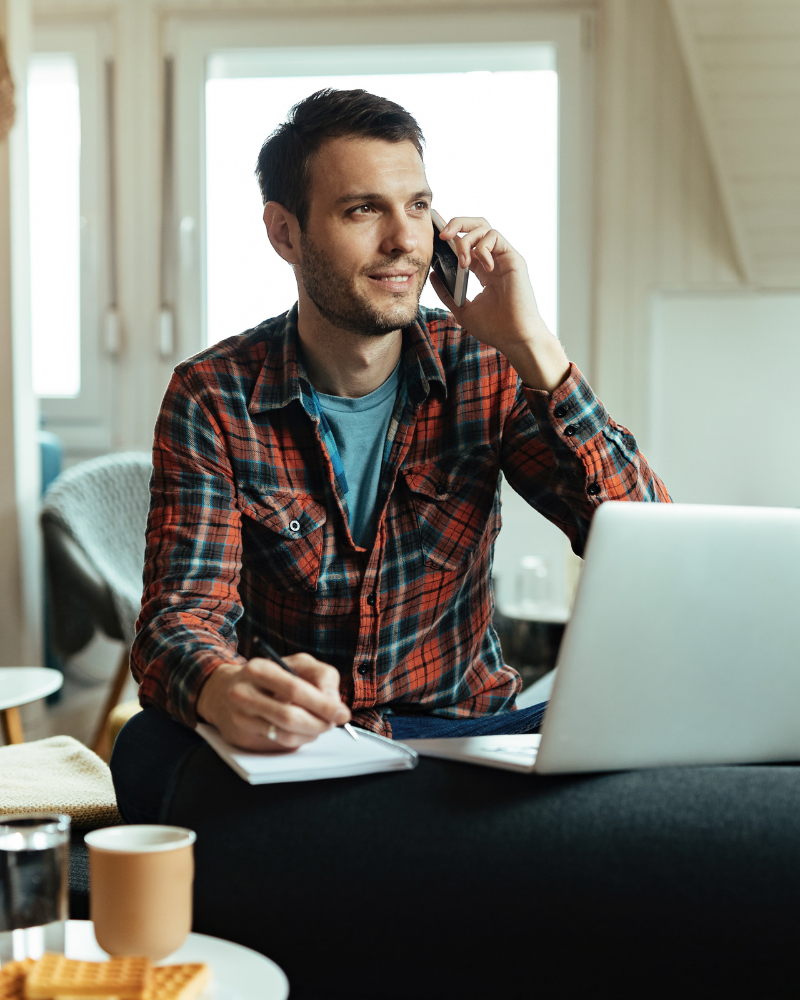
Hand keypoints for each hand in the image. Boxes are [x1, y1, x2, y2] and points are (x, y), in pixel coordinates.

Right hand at [196, 653, 350, 751]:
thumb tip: (334, 704)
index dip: (323, 703)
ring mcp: (239, 718)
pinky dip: (297, 740)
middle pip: (290, 716)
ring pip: (285, 735)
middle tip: (334, 724)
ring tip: (319, 726)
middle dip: (320, 723)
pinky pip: (278, 745)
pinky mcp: (241, 738)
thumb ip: (320, 676)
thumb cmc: (270, 678)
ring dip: (311, 734)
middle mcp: (243, 694)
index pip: (295, 689)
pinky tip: (302, 731)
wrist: (224, 692)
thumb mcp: (296, 664)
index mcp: (258, 669)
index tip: (343, 713)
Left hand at [430, 217, 569, 392]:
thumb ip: (447, 293)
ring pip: (483, 227)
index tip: (434, 234)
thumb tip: (432, 274)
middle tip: (442, 235)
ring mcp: (503, 258)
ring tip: (462, 263)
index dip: (450, 234)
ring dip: (466, 240)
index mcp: (482, 270)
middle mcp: (493, 260)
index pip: (465, 242)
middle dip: (456, 223)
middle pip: (475, 226)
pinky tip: (481, 266)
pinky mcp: (513, 259)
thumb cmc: (495, 328)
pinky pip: (495, 237)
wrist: (515, 338)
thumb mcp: (462, 310)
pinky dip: (482, 247)